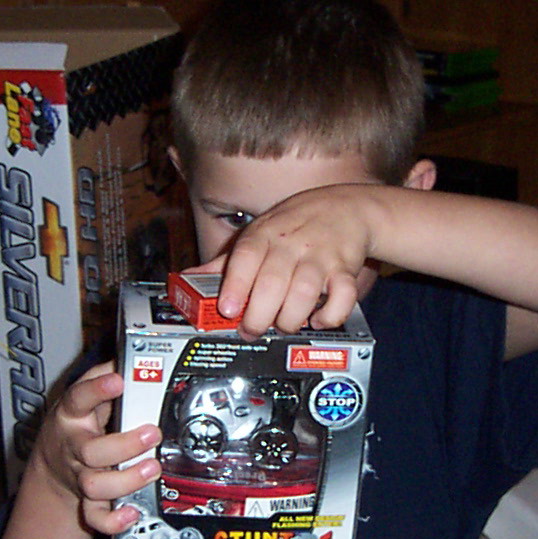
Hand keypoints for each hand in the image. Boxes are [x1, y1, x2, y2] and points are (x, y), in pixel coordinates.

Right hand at [30, 362, 160, 535]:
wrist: (54, 464)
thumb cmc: (77, 425)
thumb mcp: (85, 397)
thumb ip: (104, 377)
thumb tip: (131, 354)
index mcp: (71, 415)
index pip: (78, 398)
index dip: (97, 388)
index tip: (118, 379)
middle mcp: (74, 447)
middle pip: (91, 451)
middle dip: (124, 444)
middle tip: (153, 433)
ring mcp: (79, 475)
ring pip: (95, 485)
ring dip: (126, 480)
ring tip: (152, 469)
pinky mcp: (86, 500)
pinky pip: (95, 516)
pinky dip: (113, 519)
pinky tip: (132, 511)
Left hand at [210, 185, 377, 337]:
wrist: (348, 209)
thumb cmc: (297, 224)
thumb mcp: (259, 233)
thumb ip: (227, 261)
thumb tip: (188, 278)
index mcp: (265, 234)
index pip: (246, 256)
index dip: (234, 284)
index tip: (226, 309)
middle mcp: (292, 244)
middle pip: (272, 283)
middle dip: (258, 315)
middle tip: (250, 330)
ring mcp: (320, 257)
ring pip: (304, 294)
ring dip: (290, 319)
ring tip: (282, 325)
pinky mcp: (346, 271)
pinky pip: (342, 297)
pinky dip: (330, 315)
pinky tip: (317, 319)